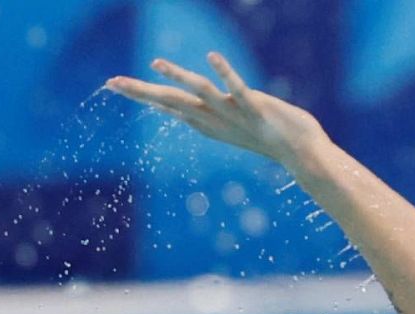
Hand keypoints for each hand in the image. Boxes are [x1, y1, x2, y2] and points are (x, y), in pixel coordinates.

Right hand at [106, 53, 326, 168]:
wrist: (303, 156)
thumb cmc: (270, 140)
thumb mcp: (232, 127)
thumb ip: (209, 117)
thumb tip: (184, 112)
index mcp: (209, 123)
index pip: (168, 106)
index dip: (140, 95)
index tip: (112, 84)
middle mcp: (217, 120)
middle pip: (172, 102)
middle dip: (142, 91)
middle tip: (112, 81)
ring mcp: (235, 115)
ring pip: (200, 93)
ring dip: (178, 78)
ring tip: (156, 62)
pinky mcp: (256, 108)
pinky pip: (237, 88)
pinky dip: (225, 72)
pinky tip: (211, 56)